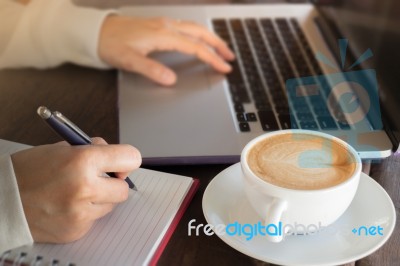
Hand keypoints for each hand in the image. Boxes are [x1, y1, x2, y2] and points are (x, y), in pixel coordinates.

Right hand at [11, 138, 140, 242]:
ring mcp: (81, 213)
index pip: (131, 158)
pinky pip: (94, 220)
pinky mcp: (76, 231)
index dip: (127, 158)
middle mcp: (86, 188)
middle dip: (114, 181)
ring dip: (100, 198)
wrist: (0, 201)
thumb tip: (115, 155)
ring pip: (111, 205)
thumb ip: (91, 150)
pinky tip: (67, 206)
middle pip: (124, 187)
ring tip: (76, 192)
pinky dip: (86, 213)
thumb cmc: (27, 171)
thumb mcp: (60, 149)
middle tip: (98, 178)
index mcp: (83, 161)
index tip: (122, 160)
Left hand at [98, 16, 234, 84]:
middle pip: (200, 32)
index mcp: (163, 35)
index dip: (211, 58)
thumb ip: (151, 69)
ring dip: (209, 37)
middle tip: (230, 57)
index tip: (224, 67)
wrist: (96, 31)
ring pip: (194, 27)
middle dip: (218, 44)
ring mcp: (163, 23)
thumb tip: (171, 79)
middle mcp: (166, 26)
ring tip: (220, 49)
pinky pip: (185, 26)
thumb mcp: (129, 60)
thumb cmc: (111, 44)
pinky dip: (198, 34)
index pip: (195, 47)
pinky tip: (198, 40)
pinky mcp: (158, 25)